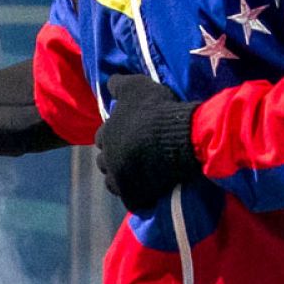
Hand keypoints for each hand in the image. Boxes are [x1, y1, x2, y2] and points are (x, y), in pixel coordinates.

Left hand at [95, 73, 201, 211]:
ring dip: (123, 179)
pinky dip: (139, 197)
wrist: (181, 137)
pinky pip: (132, 200)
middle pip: (105, 162)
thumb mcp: (136, 87)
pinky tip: (150, 191)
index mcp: (106, 135)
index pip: (102, 137)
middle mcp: (107, 158)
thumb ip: (118, 84)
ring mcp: (119, 179)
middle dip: (115, 159)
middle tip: (134, 156)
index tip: (128, 135)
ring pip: (114, 183)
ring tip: (140, 175)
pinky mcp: (134, 196)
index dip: (114, 136)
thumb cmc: (157, 110)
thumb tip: (109, 83)